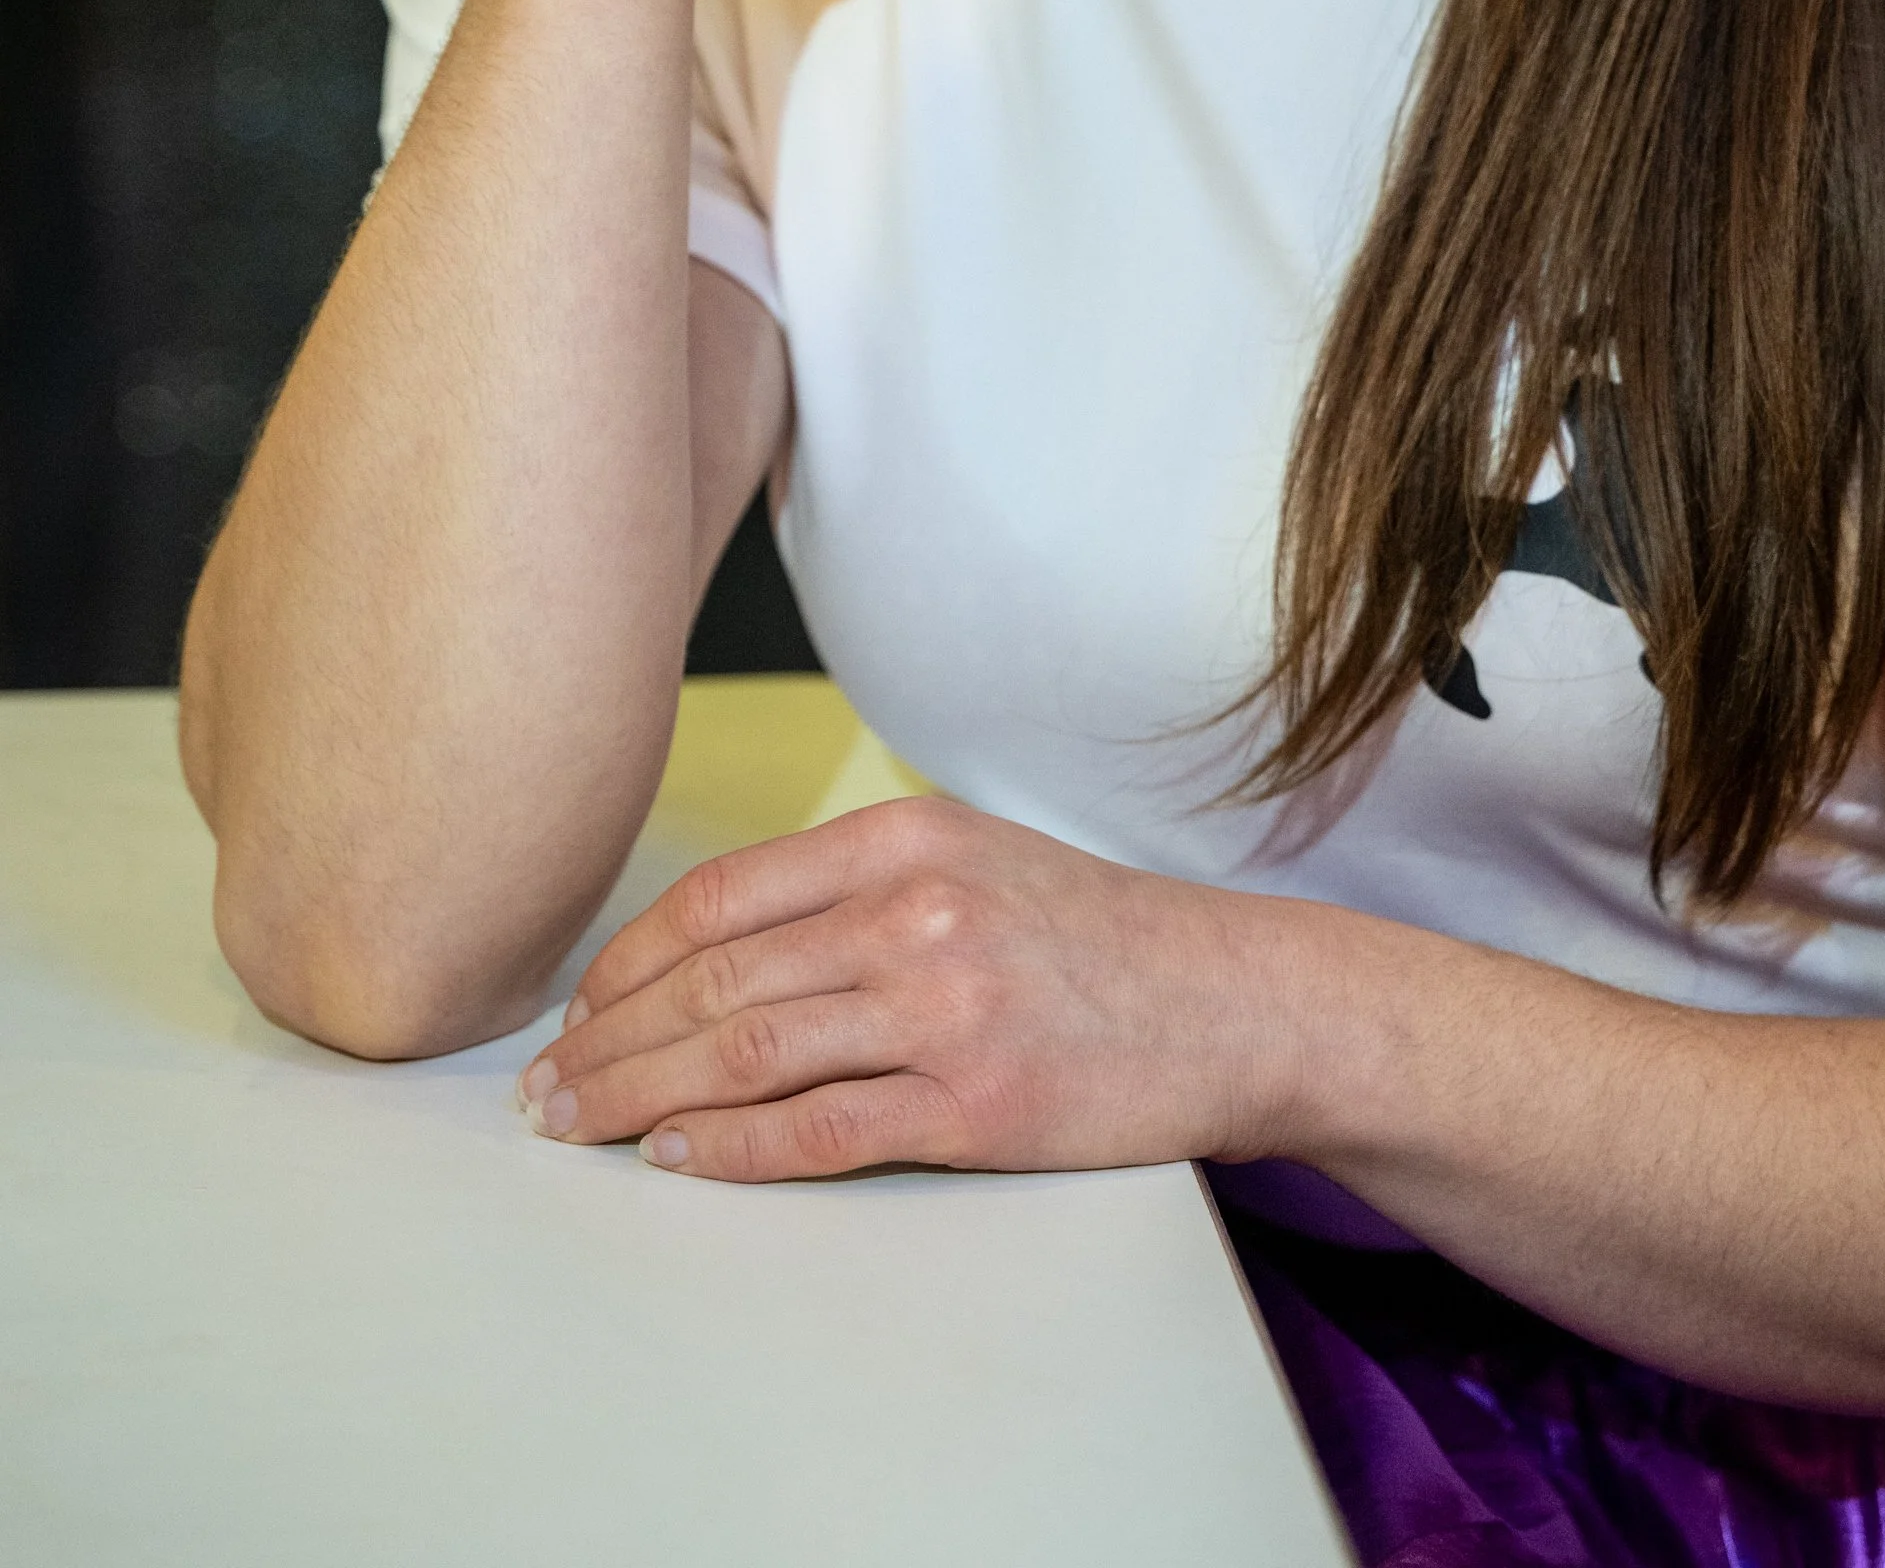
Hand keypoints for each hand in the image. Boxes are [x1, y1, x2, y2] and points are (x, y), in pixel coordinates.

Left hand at [514, 797, 1309, 1182]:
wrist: (1230, 1000)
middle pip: (715, 979)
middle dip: (608, 1039)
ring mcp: (945, 1009)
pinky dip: (729, 1148)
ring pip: (748, 1052)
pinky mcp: (975, 1105)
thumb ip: (857, 885)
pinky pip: (819, 1130)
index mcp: (906, 839)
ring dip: (641, 1095)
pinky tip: (676, 1156)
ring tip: (580, 1125)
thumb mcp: (974, 861)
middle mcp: (917, 912)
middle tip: (544, 1087)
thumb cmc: (1093, 937)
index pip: (723, 896)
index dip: (628, 958)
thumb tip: (713, 945)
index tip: (577, 1008)